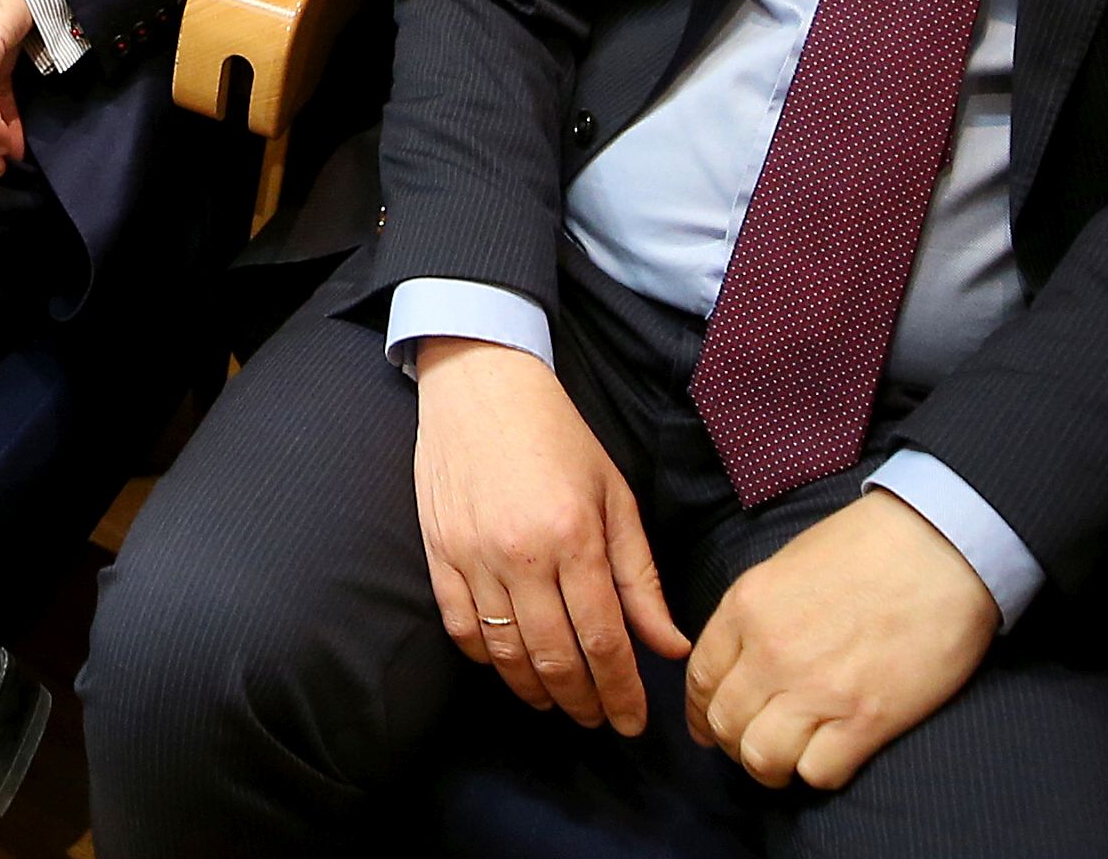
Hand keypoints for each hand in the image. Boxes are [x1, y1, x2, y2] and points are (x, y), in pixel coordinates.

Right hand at [409, 338, 690, 732]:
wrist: (480, 383)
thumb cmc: (558, 435)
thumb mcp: (615, 496)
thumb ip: (640, 577)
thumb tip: (669, 646)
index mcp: (574, 537)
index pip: (603, 640)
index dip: (621, 692)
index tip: (633, 723)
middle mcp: (522, 554)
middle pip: (555, 658)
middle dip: (583, 702)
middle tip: (600, 721)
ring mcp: (473, 556)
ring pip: (505, 653)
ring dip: (535, 690)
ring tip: (559, 703)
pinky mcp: (438, 552)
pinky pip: (460, 627)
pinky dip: (485, 658)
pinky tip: (509, 666)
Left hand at [685, 490, 1000, 791]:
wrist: (941, 544)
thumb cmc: (870, 545)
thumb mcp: (788, 563)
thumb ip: (758, 612)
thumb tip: (746, 656)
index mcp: (747, 606)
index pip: (700, 679)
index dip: (700, 712)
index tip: (709, 727)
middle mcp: (771, 652)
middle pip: (724, 724)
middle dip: (734, 742)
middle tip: (758, 742)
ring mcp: (818, 689)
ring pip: (761, 758)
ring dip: (772, 767)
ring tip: (792, 758)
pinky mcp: (867, 719)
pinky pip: (819, 773)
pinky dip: (820, 773)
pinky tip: (833, 754)